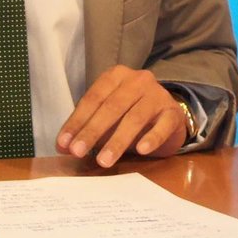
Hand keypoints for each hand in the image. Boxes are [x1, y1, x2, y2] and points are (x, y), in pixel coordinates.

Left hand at [56, 65, 187, 167]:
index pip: (92, 99)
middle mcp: (137, 80)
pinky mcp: (173, 112)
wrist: (168, 115)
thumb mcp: (107, 116)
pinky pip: (162, 126)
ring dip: (117, 141)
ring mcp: (158, 95)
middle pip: (111, 107)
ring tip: (104, 161)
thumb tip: (63, 146)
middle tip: (78, 152)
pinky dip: (151, 138)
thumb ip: (86, 127)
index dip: (77, 122)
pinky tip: (141, 150)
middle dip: (92, 131)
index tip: (64, 144)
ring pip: (135, 118)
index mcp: (115, 76)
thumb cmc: (131, 114)